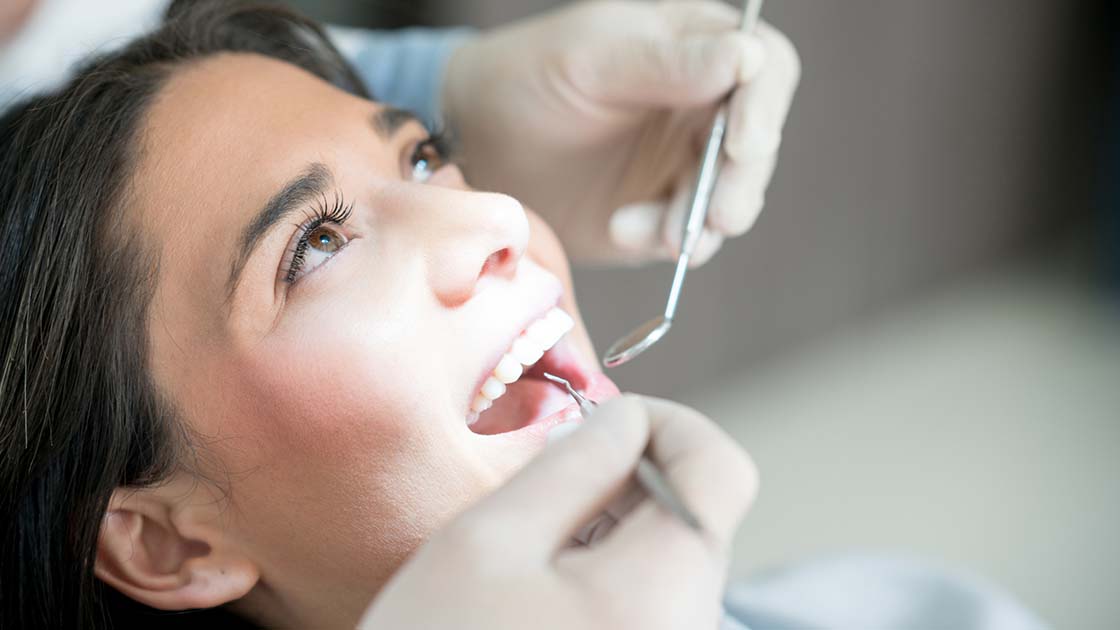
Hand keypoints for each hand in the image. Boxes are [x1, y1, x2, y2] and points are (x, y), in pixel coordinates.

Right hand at [357, 395, 757, 628]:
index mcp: (661, 592)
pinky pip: (651, 601)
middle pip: (694, 513)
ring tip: (531, 548)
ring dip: (612, 525)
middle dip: (629, 476)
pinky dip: (607, 573)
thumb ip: (570, 466)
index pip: (721, 469)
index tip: (604, 422)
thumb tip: (622, 418)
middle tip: (547, 481)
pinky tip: (541, 591)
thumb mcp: (485, 545)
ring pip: (670, 557)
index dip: (667, 422)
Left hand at [443, 0, 799, 265]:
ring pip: (730, 197)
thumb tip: (747, 58)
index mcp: (696, 47)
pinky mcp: (662, 212)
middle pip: (757, 145)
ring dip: (701, 221)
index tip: (744, 145)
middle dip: (740, 184)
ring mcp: (684, 163)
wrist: (475, 145)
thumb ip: (667, 62)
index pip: (763, 69)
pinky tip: (623, 229)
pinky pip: (687, 234)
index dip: (765, 107)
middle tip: (717, 218)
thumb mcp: (591, 61)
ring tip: (655, 235)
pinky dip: (664, 240)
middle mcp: (702, 106)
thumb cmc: (528, 79)